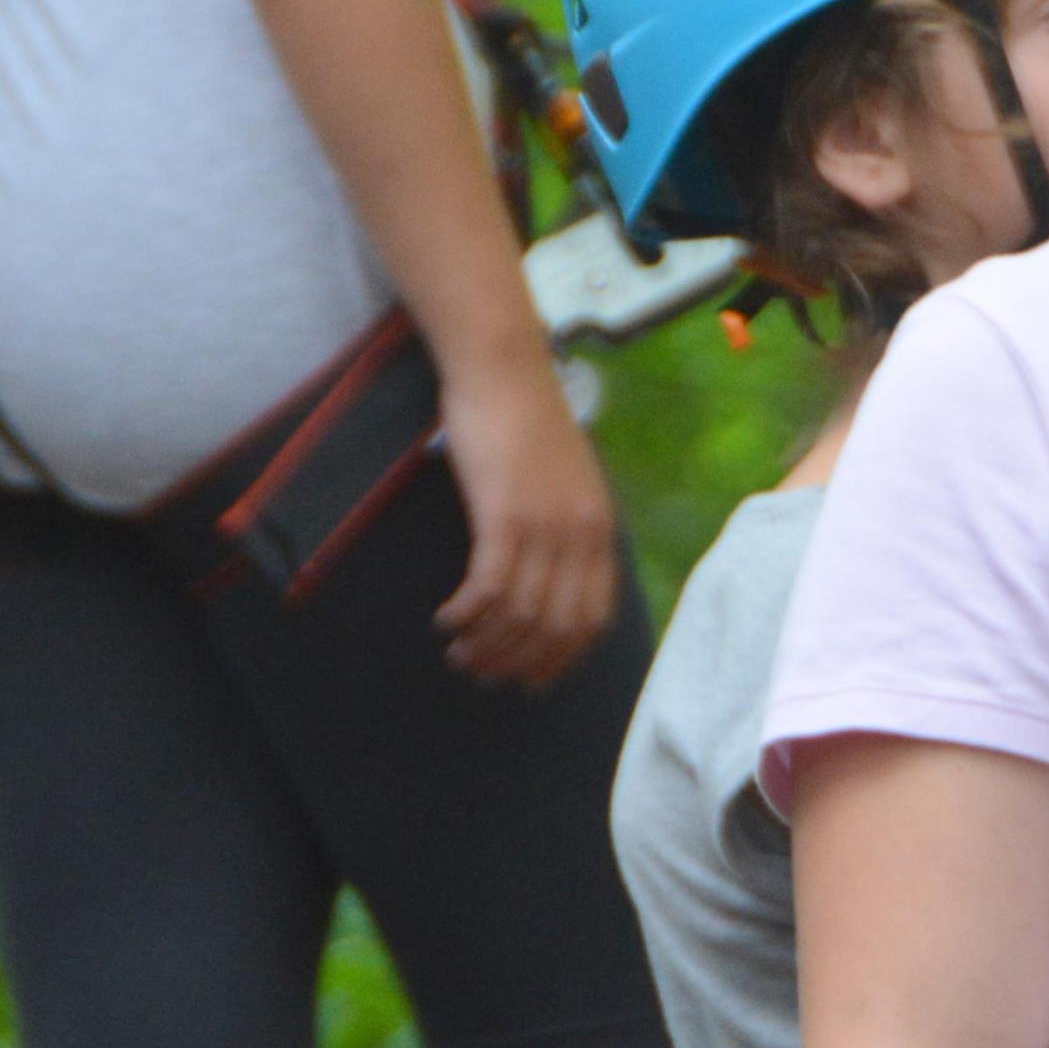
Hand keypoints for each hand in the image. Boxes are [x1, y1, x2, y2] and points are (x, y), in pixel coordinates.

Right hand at [435, 344, 622, 685]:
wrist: (504, 368)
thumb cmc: (525, 419)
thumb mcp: (565, 480)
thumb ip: (565, 526)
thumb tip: (546, 577)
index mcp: (601, 527)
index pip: (593, 619)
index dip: (561, 659)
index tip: (530, 679)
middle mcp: (581, 533)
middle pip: (556, 628)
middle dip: (519, 662)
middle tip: (483, 673)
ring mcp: (545, 525)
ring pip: (520, 614)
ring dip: (487, 644)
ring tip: (459, 653)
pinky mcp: (505, 515)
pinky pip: (488, 587)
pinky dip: (467, 614)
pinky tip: (446, 619)